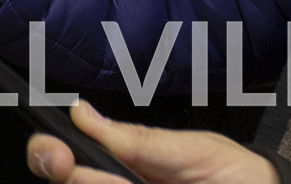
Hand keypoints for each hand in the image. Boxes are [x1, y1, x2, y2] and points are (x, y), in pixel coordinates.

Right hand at [28, 100, 278, 182]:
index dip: (52, 153)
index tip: (57, 154)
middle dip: (63, 173)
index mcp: (125, 166)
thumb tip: (81, 113)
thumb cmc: (238, 176)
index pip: (72, 159)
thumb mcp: (194, 150)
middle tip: (68, 169)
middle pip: (71, 183)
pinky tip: (131, 183)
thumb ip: (139, 140)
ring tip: (128, 183)